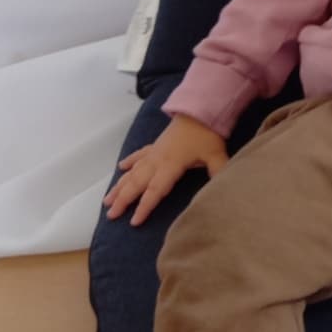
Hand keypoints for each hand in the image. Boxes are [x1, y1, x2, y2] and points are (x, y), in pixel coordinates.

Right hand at [102, 113, 228, 225]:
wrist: (199, 109)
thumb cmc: (207, 134)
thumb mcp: (216, 155)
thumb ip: (218, 172)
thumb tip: (224, 189)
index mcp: (170, 165)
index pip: (155, 191)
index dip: (144, 207)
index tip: (134, 222)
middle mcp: (157, 160)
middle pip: (136, 183)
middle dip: (123, 200)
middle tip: (111, 215)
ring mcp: (154, 152)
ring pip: (133, 172)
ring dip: (119, 186)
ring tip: (107, 200)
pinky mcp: (156, 145)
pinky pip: (138, 155)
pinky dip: (129, 162)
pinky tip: (121, 168)